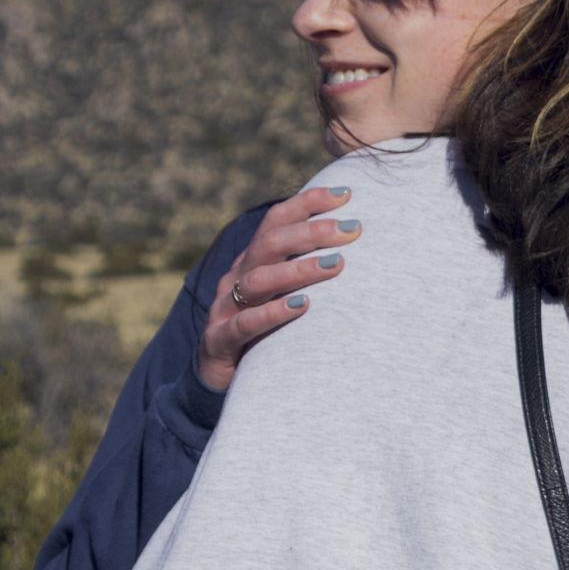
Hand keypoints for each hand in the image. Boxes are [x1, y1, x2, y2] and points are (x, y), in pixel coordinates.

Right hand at [196, 186, 361, 390]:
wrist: (214, 376)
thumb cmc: (261, 330)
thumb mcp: (281, 295)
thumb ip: (306, 271)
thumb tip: (354, 244)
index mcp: (251, 261)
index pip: (276, 221)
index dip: (308, 202)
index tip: (346, 194)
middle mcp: (236, 277)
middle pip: (271, 243)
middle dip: (313, 232)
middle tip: (352, 229)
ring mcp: (225, 308)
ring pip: (260, 279)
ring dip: (300, 269)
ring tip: (336, 264)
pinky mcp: (220, 340)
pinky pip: (246, 323)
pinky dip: (273, 313)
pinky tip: (301, 306)